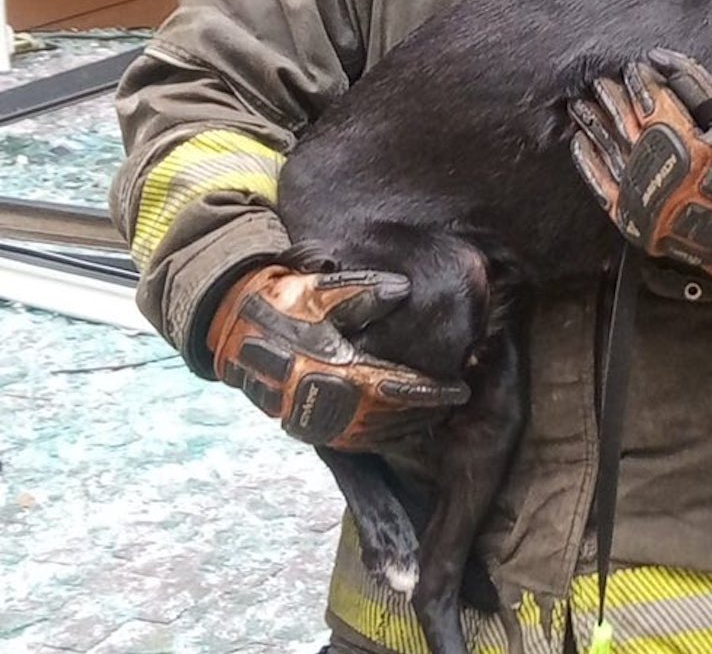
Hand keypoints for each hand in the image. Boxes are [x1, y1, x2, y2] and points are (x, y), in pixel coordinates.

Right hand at [206, 264, 468, 449]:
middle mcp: (327, 403)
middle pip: (390, 417)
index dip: (431, 391)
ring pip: (372, 434)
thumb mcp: (323, 292)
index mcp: (336, 370)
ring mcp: (313, 420)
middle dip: (424, 412)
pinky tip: (394, 428)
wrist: (232, 331)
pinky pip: (350, 440)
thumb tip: (403, 289)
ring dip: (405, 428)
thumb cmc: (283, 305)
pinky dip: (378, 437)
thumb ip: (365, 292)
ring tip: (432, 417)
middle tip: (453, 404)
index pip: (397, 387)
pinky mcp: (303, 426)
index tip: (460, 389)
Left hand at [569, 48, 711, 300]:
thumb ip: (696, 86)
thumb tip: (660, 59)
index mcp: (687, 149)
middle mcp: (659, 175)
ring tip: (580, 105)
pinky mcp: (635, 221)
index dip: (639, 81)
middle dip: (611, 98)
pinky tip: (580, 142)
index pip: (651, 103)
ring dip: (593, 125)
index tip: (633, 67)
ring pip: (608, 152)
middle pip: (624, 125)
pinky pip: (603, 188)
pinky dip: (589, 164)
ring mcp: (644, 200)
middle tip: (599, 81)